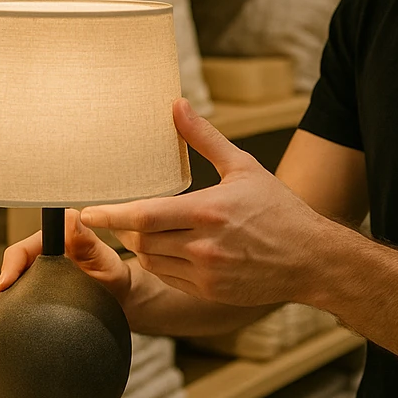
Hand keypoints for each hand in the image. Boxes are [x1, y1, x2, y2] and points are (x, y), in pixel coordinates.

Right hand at [0, 208, 131, 358]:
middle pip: (6, 279)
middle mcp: (36, 261)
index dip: (8, 268)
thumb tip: (72, 218)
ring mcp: (33, 282)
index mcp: (49, 242)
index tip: (2, 286)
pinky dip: (1, 329)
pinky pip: (13, 313)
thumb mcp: (104, 258)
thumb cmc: (114, 275)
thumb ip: (87, 241)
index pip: (21, 252)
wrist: (120, 299)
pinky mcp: (33, 301)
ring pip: (4, 300)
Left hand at [80, 99, 338, 306]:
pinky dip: (160, 263)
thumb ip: (205, 138)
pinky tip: (168, 249)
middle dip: (124, 227)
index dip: (111, 215)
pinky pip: (168, 278)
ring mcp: (205, 273)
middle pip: (141, 239)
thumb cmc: (279, 209)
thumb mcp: (244, 167)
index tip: (86, 212)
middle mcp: (203, 245)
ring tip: (144, 229)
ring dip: (140, 245)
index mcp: (209, 210)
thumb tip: (177, 105)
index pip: (145, 215)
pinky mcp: (209, 292)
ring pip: (151, 261)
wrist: (310, 259)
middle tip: (117, 214)